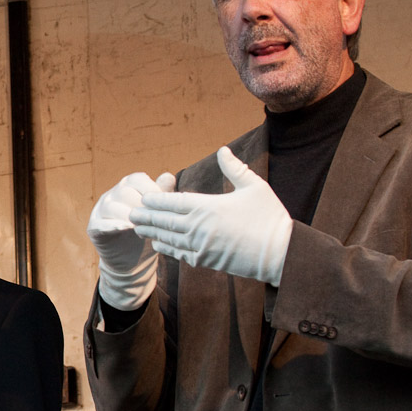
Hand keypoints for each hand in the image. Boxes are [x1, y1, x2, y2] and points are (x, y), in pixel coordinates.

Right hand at [87, 171, 176, 308]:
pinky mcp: (93, 228)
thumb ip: (162, 194)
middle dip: (140, 204)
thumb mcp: (158, 214)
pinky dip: (112, 225)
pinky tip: (125, 228)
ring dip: (127, 215)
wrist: (133, 261)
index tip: (163, 205)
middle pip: (124, 191)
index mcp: (128, 187)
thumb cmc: (148, 232)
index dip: (151, 190)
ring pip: (111, 206)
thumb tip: (168, 176)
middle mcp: (112, 195)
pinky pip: (99, 223)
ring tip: (140, 226)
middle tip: (153, 218)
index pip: (137, 179)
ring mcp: (100, 211)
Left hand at [130, 146, 291, 285]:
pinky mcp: (206, 261)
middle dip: (147, 216)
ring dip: (152, 232)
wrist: (280, 254)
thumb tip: (223, 150)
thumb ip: (235, 168)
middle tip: (131, 213)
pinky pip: (180, 254)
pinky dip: (167, 248)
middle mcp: (199, 227)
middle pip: (165, 221)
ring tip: (138, 227)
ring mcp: (201, 246)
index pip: (174, 202)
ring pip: (169, 238)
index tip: (144, 197)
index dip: (156, 200)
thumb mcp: (254, 187)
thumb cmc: (270, 217)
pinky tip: (158, 244)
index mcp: (208, 206)